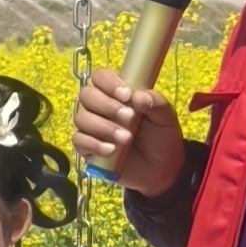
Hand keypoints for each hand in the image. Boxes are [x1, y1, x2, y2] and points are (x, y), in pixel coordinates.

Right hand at [72, 69, 185, 198]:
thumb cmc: (161, 137)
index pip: (100, 77)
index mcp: (118, 93)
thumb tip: (138, 96)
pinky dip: (94, 144)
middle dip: (106, 105)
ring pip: (81, 118)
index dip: (108, 83)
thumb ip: (155, 103)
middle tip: (129, 118)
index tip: (126, 95)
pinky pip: (79, 140)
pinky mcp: (87, 148)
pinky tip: (111, 150)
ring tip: (126, 139)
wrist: (162, 170)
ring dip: (103, 127)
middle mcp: (100, 107)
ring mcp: (92, 127)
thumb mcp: (166, 118)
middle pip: (86, 95)